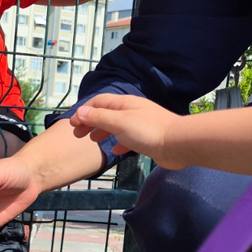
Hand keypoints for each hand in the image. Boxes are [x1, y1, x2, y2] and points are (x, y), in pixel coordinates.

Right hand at [70, 94, 187, 168]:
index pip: (99, 102)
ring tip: (94, 140)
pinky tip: (115, 150)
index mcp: (124, 104)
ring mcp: (140, 124)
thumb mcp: (119, 122)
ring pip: (116, 125)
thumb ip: (98, 118)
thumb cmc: (148, 131)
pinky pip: (127, 138)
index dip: (84, 112)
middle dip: (90, 122)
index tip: (73, 125)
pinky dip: (118, 142)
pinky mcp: (147, 138)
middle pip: (105, 114)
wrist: (179, 144)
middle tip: (79, 135)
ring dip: (102, 131)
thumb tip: (80, 112)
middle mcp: (132, 111)